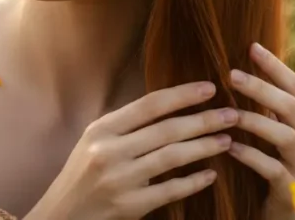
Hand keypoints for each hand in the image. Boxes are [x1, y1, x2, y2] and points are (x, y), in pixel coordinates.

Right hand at [25, 82, 238, 219]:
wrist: (62, 214)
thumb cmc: (83, 173)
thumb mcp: (94, 140)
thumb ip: (126, 125)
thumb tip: (170, 103)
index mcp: (101, 129)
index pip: (149, 105)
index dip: (182, 95)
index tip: (210, 88)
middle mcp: (109, 151)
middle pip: (166, 130)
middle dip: (204, 120)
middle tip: (232, 114)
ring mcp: (120, 180)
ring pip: (172, 158)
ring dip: (204, 147)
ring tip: (227, 140)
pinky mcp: (130, 207)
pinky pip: (170, 191)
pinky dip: (193, 182)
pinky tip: (211, 175)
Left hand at [228, 43, 294, 219]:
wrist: (290, 215)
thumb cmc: (275, 170)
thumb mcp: (273, 137)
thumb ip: (265, 111)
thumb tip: (237, 71)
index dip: (276, 67)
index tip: (252, 46)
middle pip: (292, 107)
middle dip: (262, 89)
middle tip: (232, 74)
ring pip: (286, 137)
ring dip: (256, 121)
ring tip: (228, 112)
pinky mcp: (292, 192)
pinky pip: (274, 170)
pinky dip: (251, 156)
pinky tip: (229, 147)